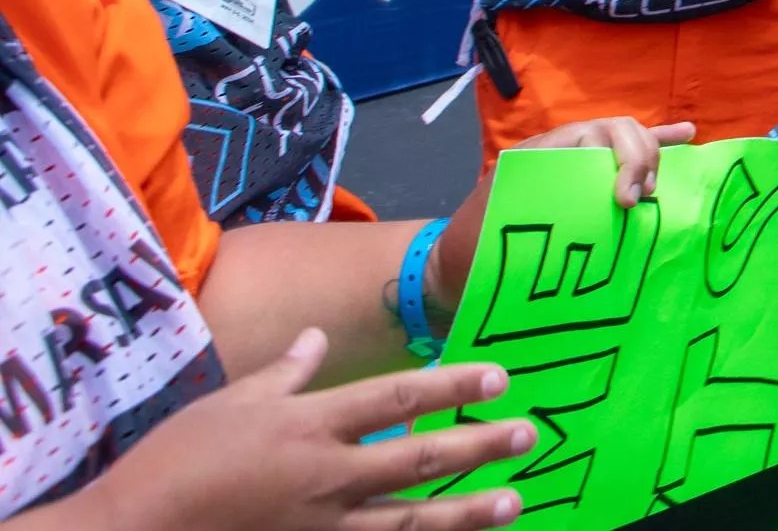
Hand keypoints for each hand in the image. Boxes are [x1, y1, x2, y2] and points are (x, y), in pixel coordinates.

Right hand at [68, 329, 535, 530]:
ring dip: (466, 512)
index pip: (396, 397)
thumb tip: (317, 339)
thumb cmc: (175, 461)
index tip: (500, 378)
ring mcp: (319, 526)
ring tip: (514, 503)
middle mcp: (325, 476)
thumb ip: (286, 374)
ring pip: (410, 520)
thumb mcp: (231, 403)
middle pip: (419, 459)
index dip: (452, 385)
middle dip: (479, 447)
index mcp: (308, 425)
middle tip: (529, 437)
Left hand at [429, 119, 693, 321]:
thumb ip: (532, 229)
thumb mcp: (496, 240)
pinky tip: (687, 136)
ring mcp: (572, 160)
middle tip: (638, 200)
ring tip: (654, 186)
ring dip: (649, 155)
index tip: (626, 202)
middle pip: (616, 130)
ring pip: (625, 137)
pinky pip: (622, 152)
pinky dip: (657, 141)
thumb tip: (580, 233)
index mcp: (538, 155)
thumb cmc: (472, 256)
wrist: (450, 268)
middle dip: (639, 158)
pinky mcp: (583, 178)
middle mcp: (558, 150)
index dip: (620, 159)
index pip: (593, 134)